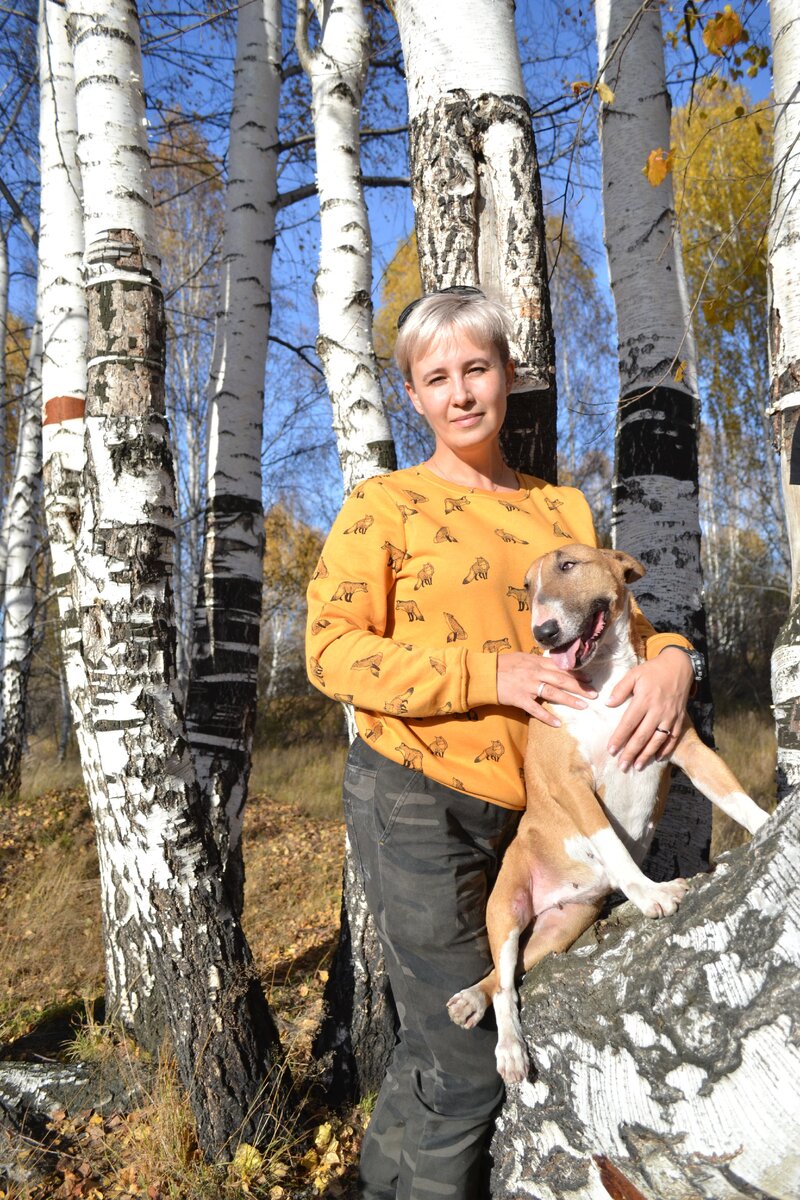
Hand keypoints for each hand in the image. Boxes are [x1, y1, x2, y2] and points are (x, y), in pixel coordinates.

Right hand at [497, 653, 596, 726]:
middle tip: (594, 694)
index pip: (561, 667)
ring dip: (570, 700)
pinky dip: (547, 716)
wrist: (484, 674)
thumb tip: (552, 664)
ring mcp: (527, 686)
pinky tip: (558, 723)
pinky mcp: (519, 698)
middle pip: (562, 679)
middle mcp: (535, 672)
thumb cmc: (502, 665)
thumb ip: (537, 662)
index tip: (590, 679)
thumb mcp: (522, 658)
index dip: (577, 674)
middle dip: (580, 687)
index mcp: (536, 662)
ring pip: (553, 693)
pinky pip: (535, 709)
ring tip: (583, 706)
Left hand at [606, 647, 693, 770]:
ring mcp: (670, 716)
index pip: (629, 723)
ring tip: (637, 766)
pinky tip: (657, 758)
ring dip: (647, 755)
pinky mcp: (679, 719)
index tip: (611, 751)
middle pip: (642, 736)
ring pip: (657, 740)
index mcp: (645, 699)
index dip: (620, 738)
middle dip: (631, 753)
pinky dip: (666, 749)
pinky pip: (673, 738)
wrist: (679, 667)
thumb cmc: (652, 671)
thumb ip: (620, 689)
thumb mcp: (634, 674)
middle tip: (622, 766)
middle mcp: (658, 710)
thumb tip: (608, 704)